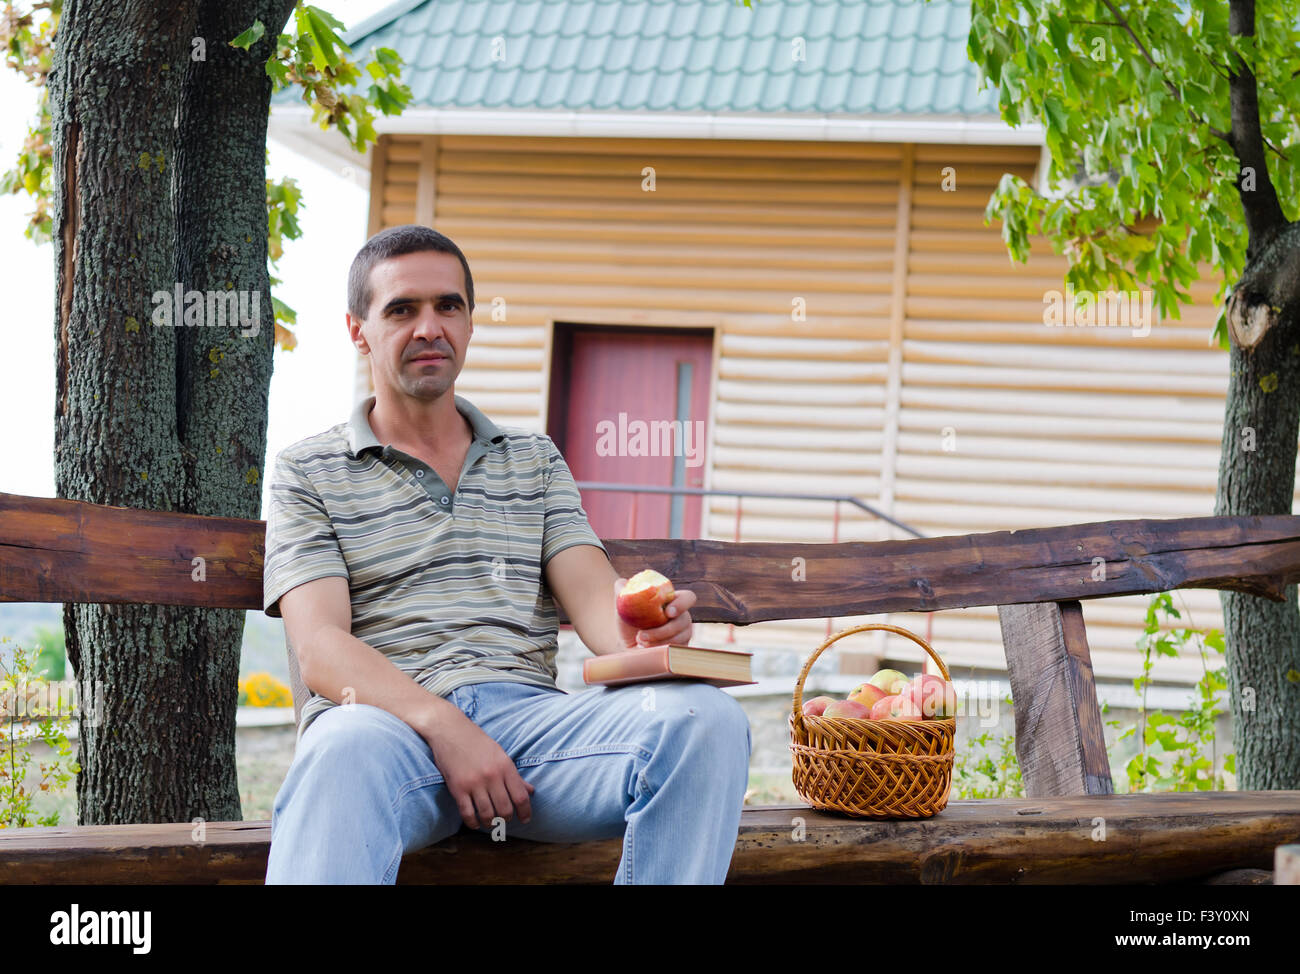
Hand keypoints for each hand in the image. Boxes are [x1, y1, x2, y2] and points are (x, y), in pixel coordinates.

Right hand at [420, 710, 533, 829]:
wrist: (450, 730)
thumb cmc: (477, 742)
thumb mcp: (500, 754)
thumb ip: (514, 775)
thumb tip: (530, 791)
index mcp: (505, 766)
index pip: (521, 797)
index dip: (525, 812)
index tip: (525, 820)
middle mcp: (491, 776)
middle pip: (505, 809)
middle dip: (507, 819)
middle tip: (505, 821)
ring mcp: (474, 783)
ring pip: (487, 814)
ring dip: (491, 824)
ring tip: (491, 824)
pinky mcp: (457, 788)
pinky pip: (467, 813)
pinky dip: (473, 823)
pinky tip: (475, 823)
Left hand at [614, 576, 696, 649]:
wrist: (627, 644)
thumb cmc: (628, 621)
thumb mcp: (623, 605)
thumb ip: (622, 590)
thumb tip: (623, 583)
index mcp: (673, 601)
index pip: (688, 598)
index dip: (682, 604)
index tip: (667, 612)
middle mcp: (682, 616)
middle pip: (684, 621)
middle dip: (662, 630)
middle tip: (642, 635)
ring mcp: (684, 634)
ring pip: (680, 638)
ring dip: (658, 641)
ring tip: (640, 642)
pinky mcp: (681, 649)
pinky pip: (677, 651)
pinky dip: (660, 650)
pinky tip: (646, 649)